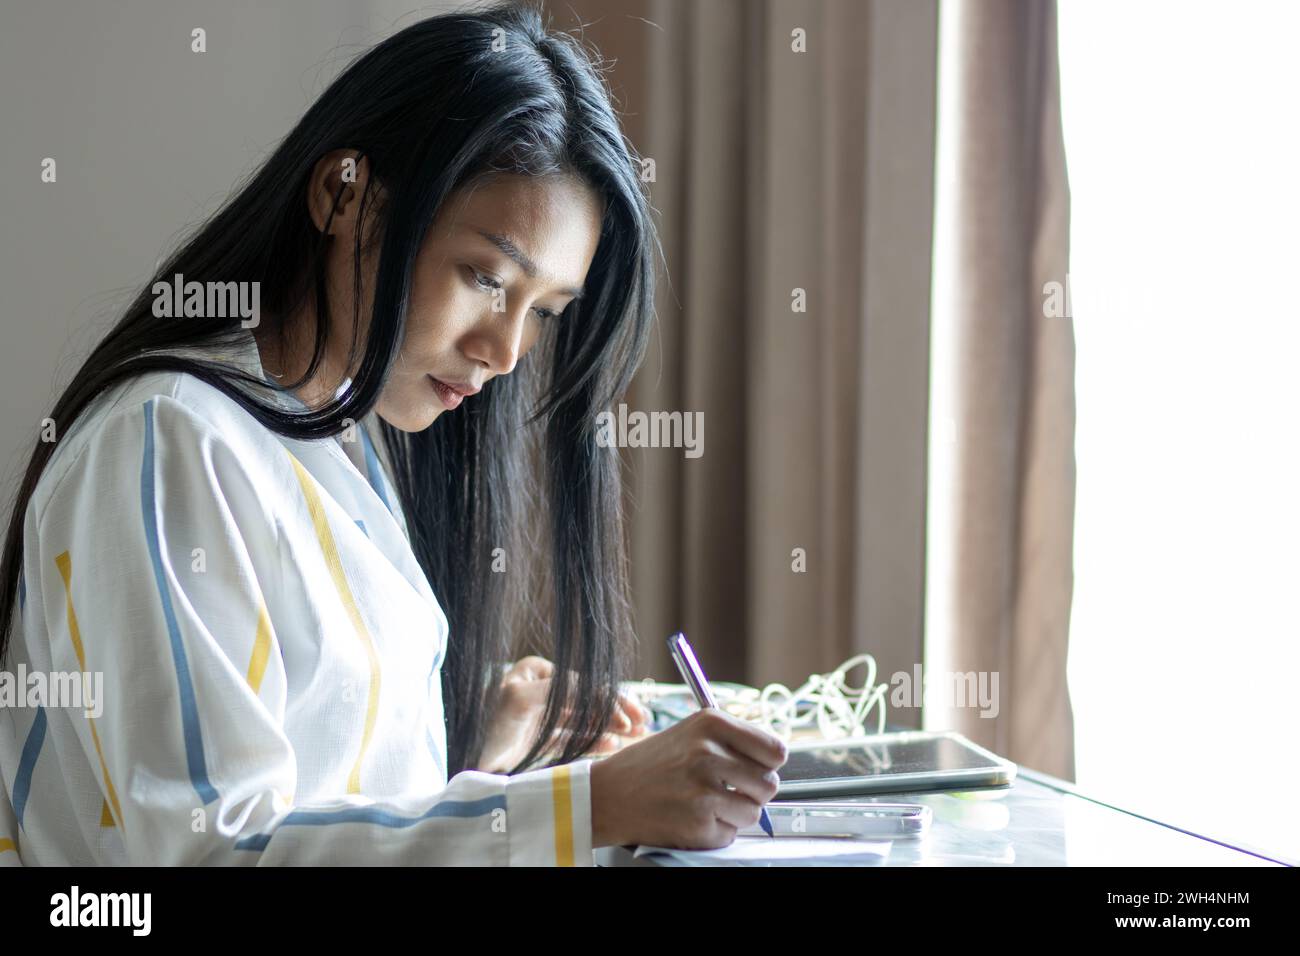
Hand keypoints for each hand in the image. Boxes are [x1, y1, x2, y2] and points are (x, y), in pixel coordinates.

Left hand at [474, 655, 652, 773]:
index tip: (631, 715)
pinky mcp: (538, 739)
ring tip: (633, 738)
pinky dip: (594, 740)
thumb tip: (595, 688)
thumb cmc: (486, 728)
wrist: (466, 766)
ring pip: (583, 719)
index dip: (609, 699)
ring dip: (609, 728)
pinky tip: (613, 745)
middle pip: (586, 700)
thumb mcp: (522, 700)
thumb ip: (561, 690)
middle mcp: (538, 690)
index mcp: (532, 673)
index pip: (581, 684)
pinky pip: (573, 737)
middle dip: (615, 714)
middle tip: (641, 726)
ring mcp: (539, 715)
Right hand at [588, 708, 787, 849]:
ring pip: (753, 813)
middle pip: (769, 784)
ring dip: (734, 814)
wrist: (607, 795)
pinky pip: (730, 835)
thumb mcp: (689, 733)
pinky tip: (690, 817)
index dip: (769, 764)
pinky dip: (715, 832)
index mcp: (712, 723)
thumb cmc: (647, 765)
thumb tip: (774, 758)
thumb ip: (730, 741)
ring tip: (703, 803)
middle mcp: (710, 753)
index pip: (775, 750)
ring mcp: (705, 790)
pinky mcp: (698, 823)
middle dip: (752, 792)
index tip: (757, 768)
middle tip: (726, 791)